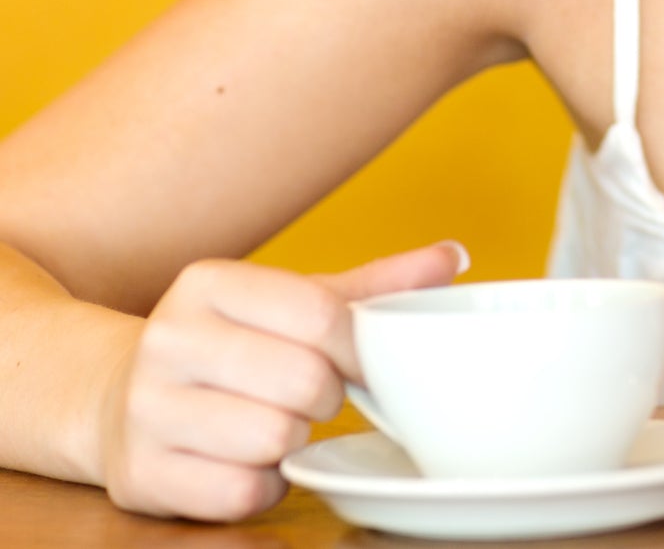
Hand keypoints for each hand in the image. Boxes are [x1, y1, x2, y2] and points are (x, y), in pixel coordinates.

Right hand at [97, 239, 467, 522]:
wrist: (122, 397)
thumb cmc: (239, 344)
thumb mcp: (297, 301)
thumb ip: (376, 285)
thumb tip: (454, 257)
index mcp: (209, 282)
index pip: (318, 313)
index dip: (355, 348)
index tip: (358, 362)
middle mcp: (167, 338)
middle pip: (301, 380)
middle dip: (325, 396)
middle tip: (313, 395)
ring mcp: (145, 409)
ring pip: (272, 438)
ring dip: (293, 441)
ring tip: (277, 422)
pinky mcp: (139, 475)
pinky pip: (241, 492)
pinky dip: (263, 485)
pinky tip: (247, 460)